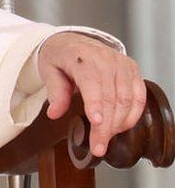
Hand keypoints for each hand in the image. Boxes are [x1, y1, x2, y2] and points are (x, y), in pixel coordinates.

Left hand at [38, 32, 146, 156]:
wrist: (72, 40)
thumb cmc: (59, 56)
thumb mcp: (48, 70)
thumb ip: (54, 92)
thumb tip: (55, 113)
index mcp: (81, 57)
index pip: (92, 83)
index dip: (96, 105)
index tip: (97, 123)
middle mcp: (105, 58)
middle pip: (111, 97)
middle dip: (106, 126)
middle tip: (98, 147)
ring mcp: (121, 64)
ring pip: (127, 99)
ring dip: (118, 124)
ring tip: (105, 139)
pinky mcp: (131, 70)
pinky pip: (138, 96)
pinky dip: (132, 114)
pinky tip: (121, 126)